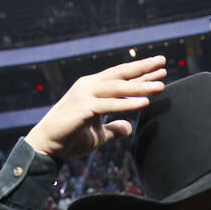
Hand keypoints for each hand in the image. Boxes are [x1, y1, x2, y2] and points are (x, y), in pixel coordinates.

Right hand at [24, 56, 166, 159]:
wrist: (47, 146)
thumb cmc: (70, 138)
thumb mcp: (99, 135)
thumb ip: (114, 128)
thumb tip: (129, 127)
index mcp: (92, 88)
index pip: (120, 78)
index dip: (140, 73)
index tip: (160, 70)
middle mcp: (88, 86)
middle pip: (120, 74)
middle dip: (142, 68)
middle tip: (163, 63)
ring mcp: (84, 95)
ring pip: (117, 88)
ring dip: (140, 86)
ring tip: (161, 86)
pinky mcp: (82, 108)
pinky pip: (108, 105)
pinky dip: (127, 104)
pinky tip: (144, 103)